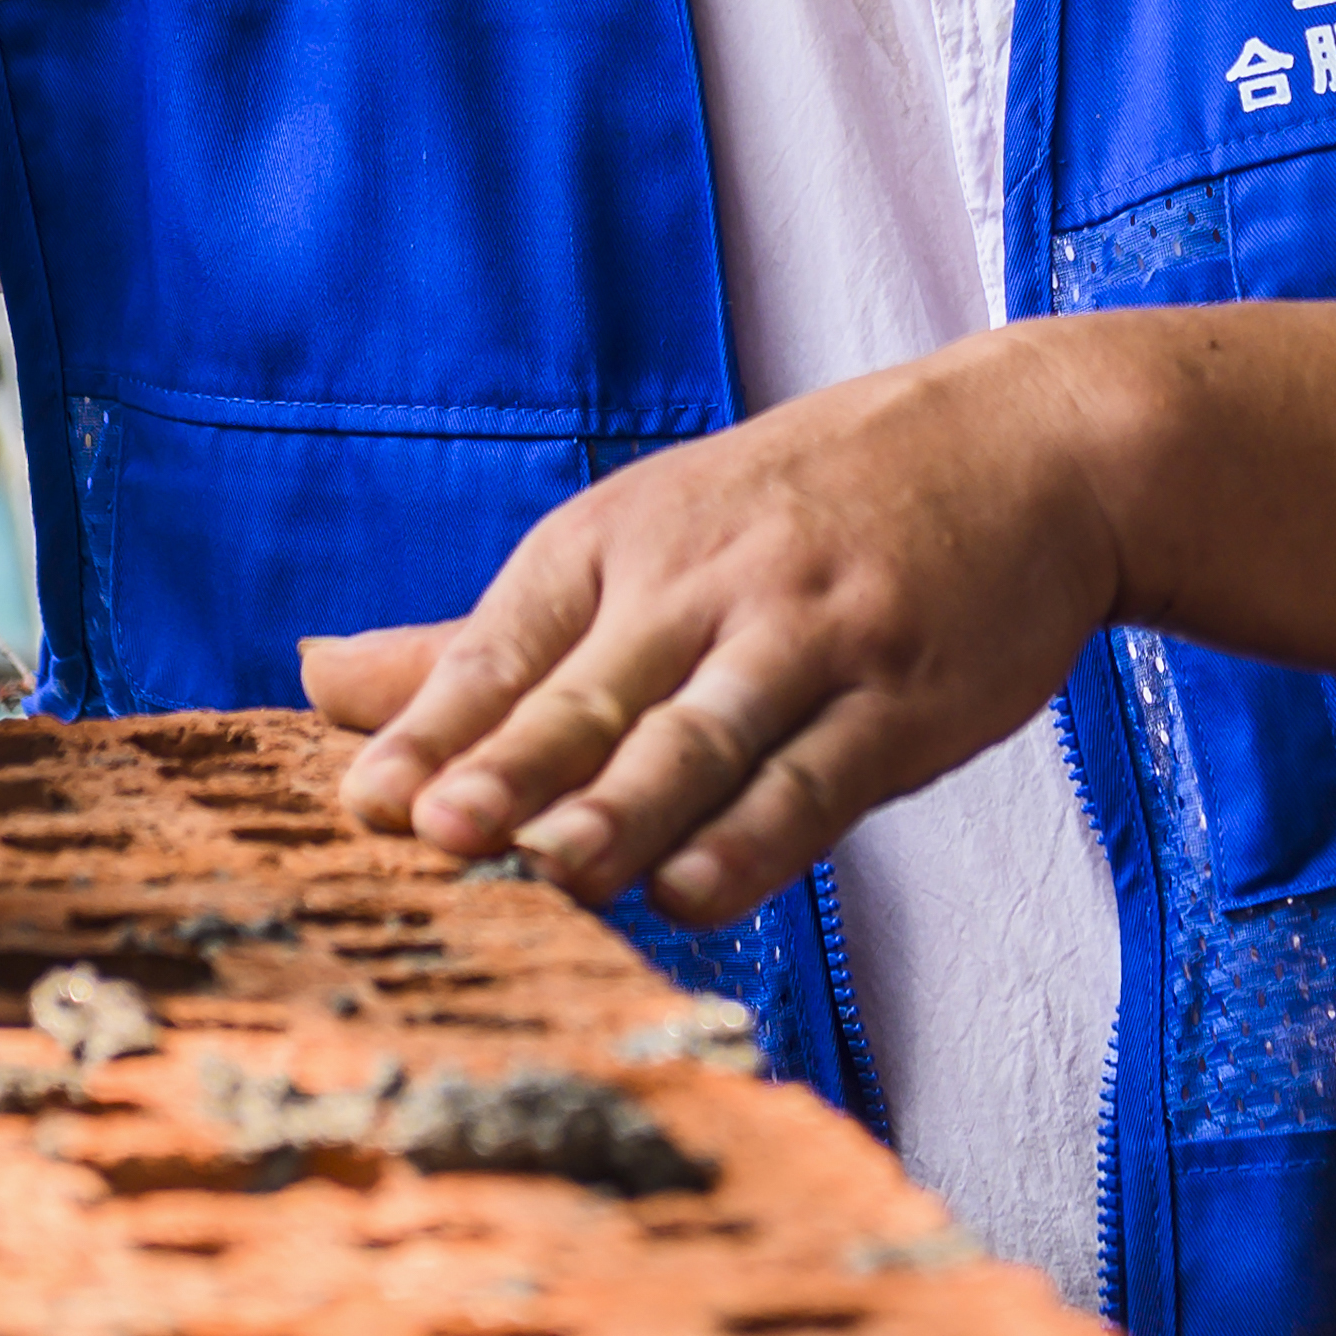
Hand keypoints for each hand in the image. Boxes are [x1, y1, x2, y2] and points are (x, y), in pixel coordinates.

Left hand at [304, 322, 1139, 924]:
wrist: (1029, 449)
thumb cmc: (805, 512)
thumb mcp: (640, 540)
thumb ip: (481, 638)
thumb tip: (307, 678)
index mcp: (624, 540)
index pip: (507, 642)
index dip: (434, 727)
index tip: (360, 803)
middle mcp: (707, 580)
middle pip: (594, 690)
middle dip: (512, 764)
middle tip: (433, 832)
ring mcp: (810, 637)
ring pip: (701, 734)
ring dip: (625, 805)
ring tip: (552, 870)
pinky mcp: (902, 696)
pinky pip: (818, 774)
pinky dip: (757, 834)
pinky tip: (700, 886)